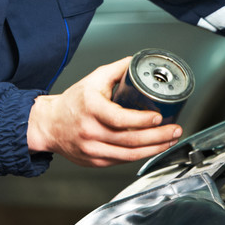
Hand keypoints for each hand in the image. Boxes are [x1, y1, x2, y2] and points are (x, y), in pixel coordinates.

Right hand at [26, 57, 182, 167]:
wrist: (50, 125)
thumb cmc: (72, 103)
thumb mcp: (94, 80)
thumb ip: (117, 70)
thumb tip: (137, 62)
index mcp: (91, 109)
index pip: (119, 119)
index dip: (142, 120)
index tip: (158, 117)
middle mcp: (91, 132)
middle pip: (130, 140)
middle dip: (158, 137)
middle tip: (174, 130)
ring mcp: (92, 150)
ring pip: (129, 155)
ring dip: (154, 149)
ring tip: (170, 140)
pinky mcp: (95, 161)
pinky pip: (122, 161)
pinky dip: (140, 155)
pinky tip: (152, 148)